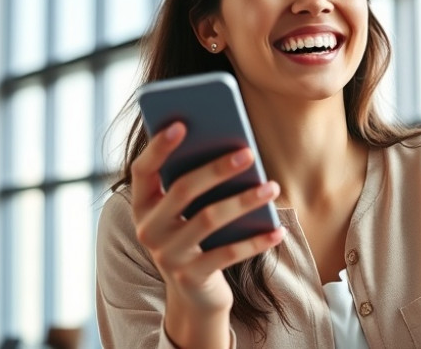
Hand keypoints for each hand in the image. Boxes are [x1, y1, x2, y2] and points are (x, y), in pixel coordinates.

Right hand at [130, 121, 285, 318]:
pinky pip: (228, 255)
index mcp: (143, 206)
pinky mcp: (191, 277)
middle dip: (217, 169)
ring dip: (244, 200)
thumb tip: (233, 146)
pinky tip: (278, 230)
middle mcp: (148, 230)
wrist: (194, 296)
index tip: (181, 123)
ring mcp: (167, 255)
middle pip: (182, 190)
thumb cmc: (197, 238)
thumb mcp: (190, 212)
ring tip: (273, 186)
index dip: (158, 147)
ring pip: (208, 219)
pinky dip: (256, 241)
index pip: (142, 170)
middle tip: (248, 153)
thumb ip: (198, 182)